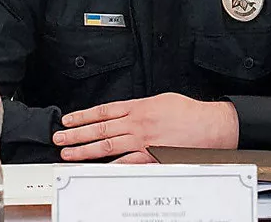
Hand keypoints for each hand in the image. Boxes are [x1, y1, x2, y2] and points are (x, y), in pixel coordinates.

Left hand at [53, 93, 238, 162]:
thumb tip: (123, 112)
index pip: (103, 111)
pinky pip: (126, 163)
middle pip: (100, 129)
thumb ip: (139, 107)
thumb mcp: (161, 100)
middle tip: (59, 139)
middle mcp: (137, 124)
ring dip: (85, 151)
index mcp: (138, 107)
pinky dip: (109, 166)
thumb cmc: (189, 113)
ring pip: (107, 146)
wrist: (210, 126)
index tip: (67, 120)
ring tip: (69, 154)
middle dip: (76, 134)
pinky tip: (95, 169)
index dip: (82, 116)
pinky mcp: (152, 157)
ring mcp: (143, 141)